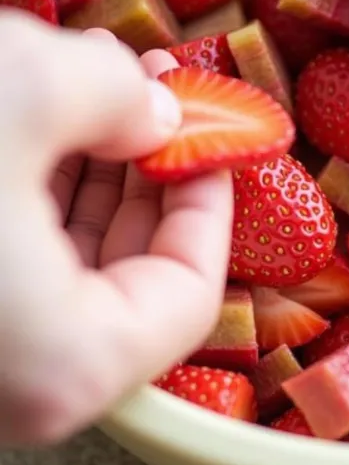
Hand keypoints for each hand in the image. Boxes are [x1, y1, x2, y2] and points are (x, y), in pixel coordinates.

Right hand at [0, 12, 232, 445]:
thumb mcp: (27, 84)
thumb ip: (122, 96)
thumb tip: (158, 110)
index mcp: (60, 363)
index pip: (188, 294)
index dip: (209, 205)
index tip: (212, 137)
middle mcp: (8, 380)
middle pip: (129, 275)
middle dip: (151, 173)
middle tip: (163, 97)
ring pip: (67, 262)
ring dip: (96, 171)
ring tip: (112, 88)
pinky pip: (9, 255)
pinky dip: (37, 187)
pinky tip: (49, 118)